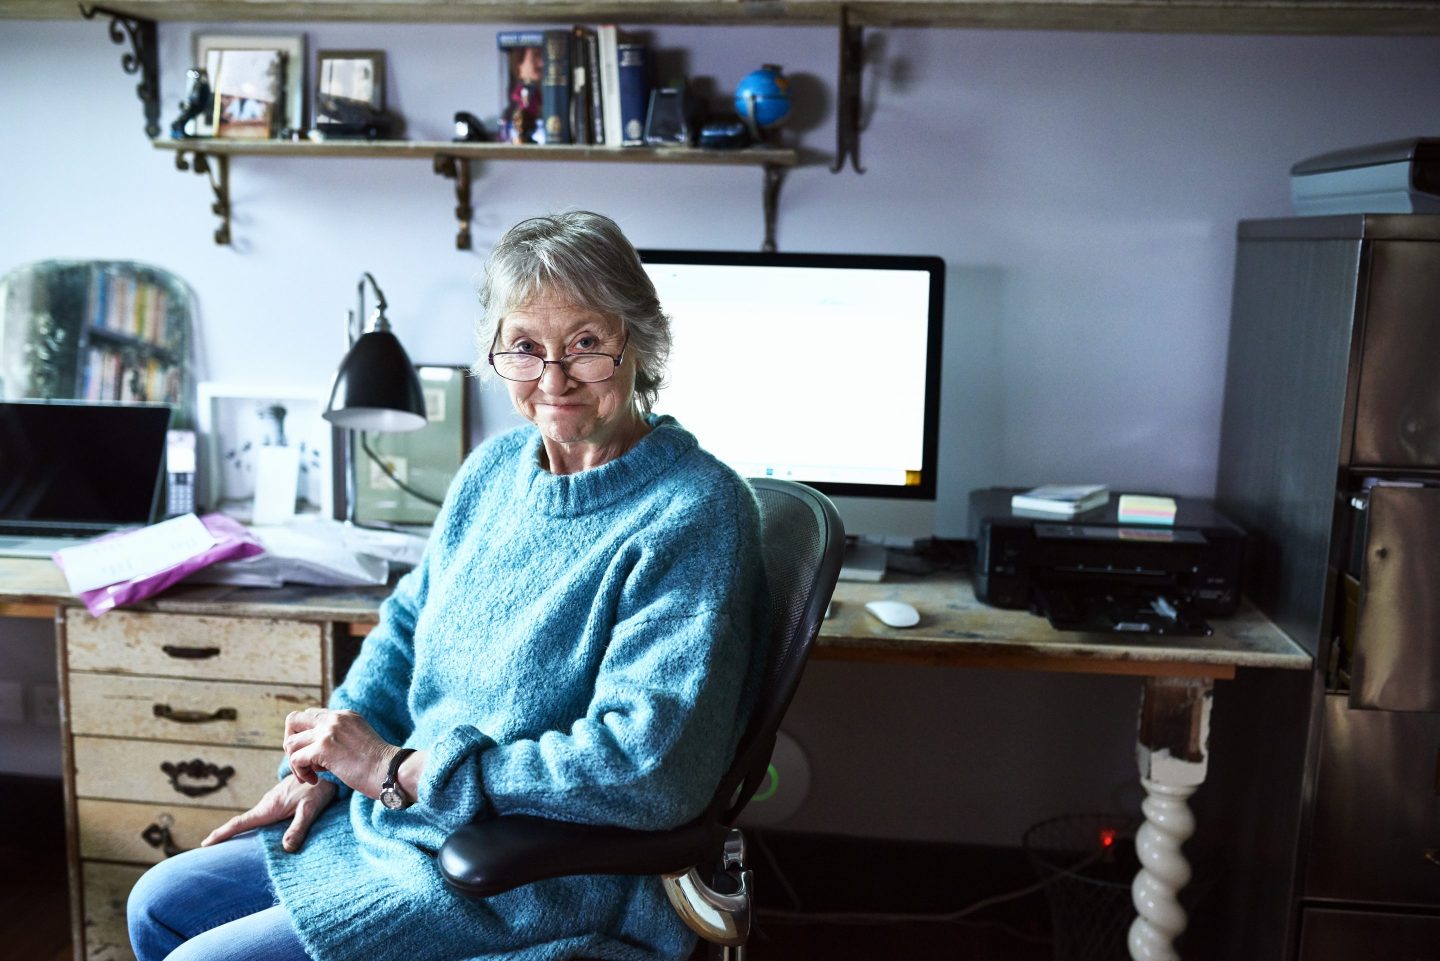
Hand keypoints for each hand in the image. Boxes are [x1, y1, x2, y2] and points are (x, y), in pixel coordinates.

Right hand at [201, 774, 336, 852]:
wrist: (326, 769)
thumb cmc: (320, 789)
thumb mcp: (310, 809)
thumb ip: (298, 827)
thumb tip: (286, 848)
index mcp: (269, 807)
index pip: (241, 823)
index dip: (223, 833)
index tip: (205, 843)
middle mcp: (267, 804)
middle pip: (242, 822)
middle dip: (225, 834)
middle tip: (206, 848)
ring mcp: (273, 801)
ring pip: (253, 817)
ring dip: (239, 829)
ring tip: (225, 843)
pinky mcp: (280, 800)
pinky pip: (263, 814)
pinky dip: (253, 823)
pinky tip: (255, 830)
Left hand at [283, 707, 394, 798]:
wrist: (391, 771)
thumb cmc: (378, 765)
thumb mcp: (359, 741)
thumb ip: (341, 738)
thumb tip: (318, 754)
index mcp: (344, 715)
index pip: (311, 716)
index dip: (306, 737)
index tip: (314, 756)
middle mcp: (334, 718)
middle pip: (293, 719)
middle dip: (290, 743)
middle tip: (301, 762)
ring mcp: (328, 731)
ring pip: (290, 743)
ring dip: (295, 762)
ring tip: (311, 775)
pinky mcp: (324, 748)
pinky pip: (296, 759)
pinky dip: (300, 773)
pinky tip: (314, 781)